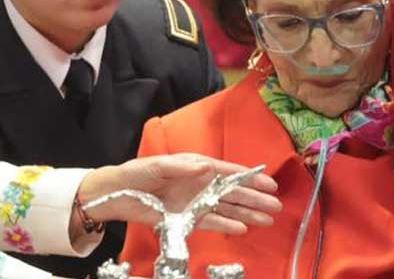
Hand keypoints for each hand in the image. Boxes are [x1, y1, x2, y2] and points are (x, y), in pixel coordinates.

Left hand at [78, 154, 280, 234]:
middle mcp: (199, 184)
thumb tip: (206, 165)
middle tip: (277, 206)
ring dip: (247, 213)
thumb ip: (181, 167)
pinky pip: (211, 222)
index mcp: (195, 166)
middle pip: (232, 192)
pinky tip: (243, 228)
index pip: (227, 172)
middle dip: (255, 198)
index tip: (268, 182)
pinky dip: (226, 225)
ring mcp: (194, 202)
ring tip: (268, 219)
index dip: (249, 178)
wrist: (116, 194)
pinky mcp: (186, 219)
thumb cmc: (135, 174)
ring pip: (227, 208)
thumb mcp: (155, 166)